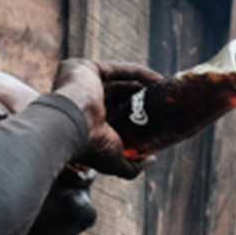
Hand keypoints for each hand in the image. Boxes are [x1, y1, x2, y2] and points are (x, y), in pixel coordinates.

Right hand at [52, 58, 161, 179]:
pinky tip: (159, 80)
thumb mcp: (116, 162)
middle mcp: (84, 102)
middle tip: (166, 106)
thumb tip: (152, 159)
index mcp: (88, 124)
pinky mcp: (86, 68)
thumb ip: (133, 166)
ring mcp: (83, 84)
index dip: (138, 121)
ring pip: (120, 82)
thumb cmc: (90, 147)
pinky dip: (140, 73)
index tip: (161, 124)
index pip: (118, 120)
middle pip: (120, 99)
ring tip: (166, 92)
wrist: (70, 126)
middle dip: (143, 102)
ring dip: (144, 86)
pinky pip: (119, 69)